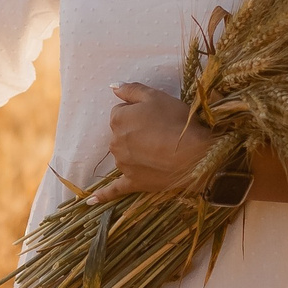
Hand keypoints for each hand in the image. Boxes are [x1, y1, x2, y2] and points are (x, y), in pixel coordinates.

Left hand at [95, 82, 216, 201]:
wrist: (195, 155)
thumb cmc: (176, 121)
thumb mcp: (156, 96)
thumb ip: (131, 89)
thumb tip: (113, 86)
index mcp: (118, 119)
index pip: (121, 111)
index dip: (139, 112)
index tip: (155, 115)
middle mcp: (115, 142)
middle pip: (121, 133)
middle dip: (136, 131)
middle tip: (161, 131)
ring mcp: (123, 164)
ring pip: (124, 154)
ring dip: (136, 151)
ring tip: (161, 150)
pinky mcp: (133, 182)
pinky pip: (114, 190)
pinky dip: (103, 195)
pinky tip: (92, 201)